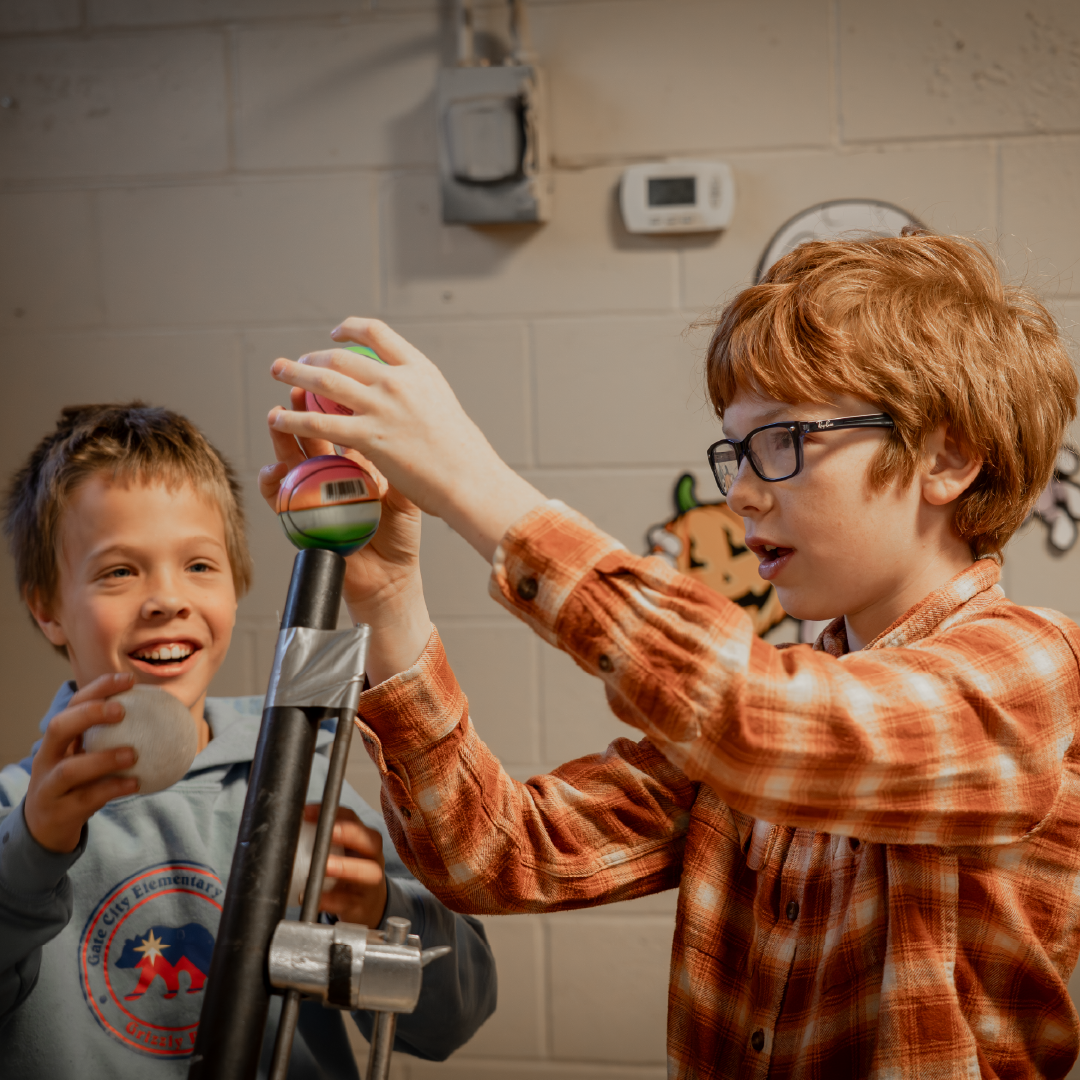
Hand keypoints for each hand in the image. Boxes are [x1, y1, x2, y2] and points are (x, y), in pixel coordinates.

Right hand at [23, 673, 138, 852]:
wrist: (47, 826)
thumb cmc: (79, 783)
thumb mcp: (90, 757)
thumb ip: (115, 738)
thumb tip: (166, 715)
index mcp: (58, 739)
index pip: (73, 704)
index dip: (98, 689)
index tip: (129, 680)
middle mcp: (47, 758)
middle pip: (59, 727)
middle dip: (89, 714)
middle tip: (122, 710)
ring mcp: (49, 786)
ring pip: (69, 769)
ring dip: (103, 759)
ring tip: (133, 754)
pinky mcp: (58, 812)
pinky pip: (86, 799)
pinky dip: (112, 789)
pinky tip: (136, 783)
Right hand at [259, 387, 431, 683]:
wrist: (390, 578)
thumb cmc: (400, 538)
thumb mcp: (406, 499)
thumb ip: (400, 470)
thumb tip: (403, 437)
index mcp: (360, 462)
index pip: (342, 425)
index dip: (333, 404)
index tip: (330, 383)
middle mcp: (334, 473)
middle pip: (312, 434)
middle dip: (301, 411)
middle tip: (294, 389)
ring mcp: (315, 494)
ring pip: (291, 460)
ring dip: (281, 439)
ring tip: (276, 420)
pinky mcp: (300, 518)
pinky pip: (279, 498)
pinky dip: (272, 485)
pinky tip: (273, 473)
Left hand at [268, 318, 545, 561]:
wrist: (470, 480)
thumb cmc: (464, 457)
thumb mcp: (444, 411)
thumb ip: (419, 400)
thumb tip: (407, 403)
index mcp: (420, 370)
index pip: (378, 333)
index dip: (350, 328)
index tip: (334, 334)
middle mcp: (398, 381)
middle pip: (342, 356)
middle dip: (313, 355)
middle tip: (297, 361)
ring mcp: (382, 407)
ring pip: (325, 381)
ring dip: (295, 373)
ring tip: (278, 371)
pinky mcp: (368, 436)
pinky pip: (319, 421)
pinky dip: (292, 418)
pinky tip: (277, 417)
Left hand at [302, 804, 386, 926]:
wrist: (368, 904)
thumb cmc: (350, 871)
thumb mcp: (343, 852)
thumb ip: (324, 839)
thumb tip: (291, 826)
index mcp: (365, 839)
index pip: (352, 818)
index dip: (333, 812)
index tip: (307, 812)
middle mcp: (373, 857)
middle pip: (371, 840)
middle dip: (350, 833)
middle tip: (329, 832)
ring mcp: (371, 882)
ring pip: (368, 872)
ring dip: (345, 867)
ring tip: (325, 867)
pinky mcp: (362, 905)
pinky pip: (348, 902)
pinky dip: (329, 900)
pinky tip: (313, 897)